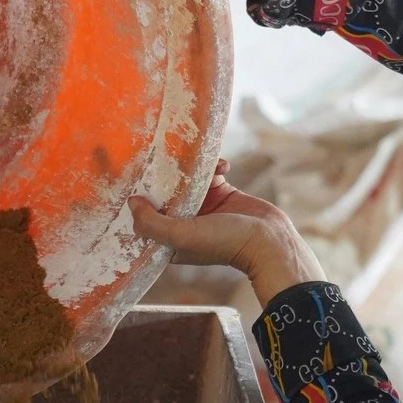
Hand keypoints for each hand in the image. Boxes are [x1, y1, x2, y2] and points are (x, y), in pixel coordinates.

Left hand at [130, 161, 327, 306]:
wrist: (269, 240)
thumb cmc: (226, 243)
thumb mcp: (182, 236)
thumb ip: (152, 224)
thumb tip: (132, 204)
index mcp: (171, 240)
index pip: (146, 218)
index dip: (140, 201)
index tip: (136, 179)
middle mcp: (184, 224)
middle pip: (164, 195)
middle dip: (164, 178)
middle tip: (164, 158)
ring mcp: (203, 208)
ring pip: (186, 180)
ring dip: (193, 169)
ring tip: (205, 164)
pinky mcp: (222, 193)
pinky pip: (210, 174)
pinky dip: (214, 167)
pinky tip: (224, 167)